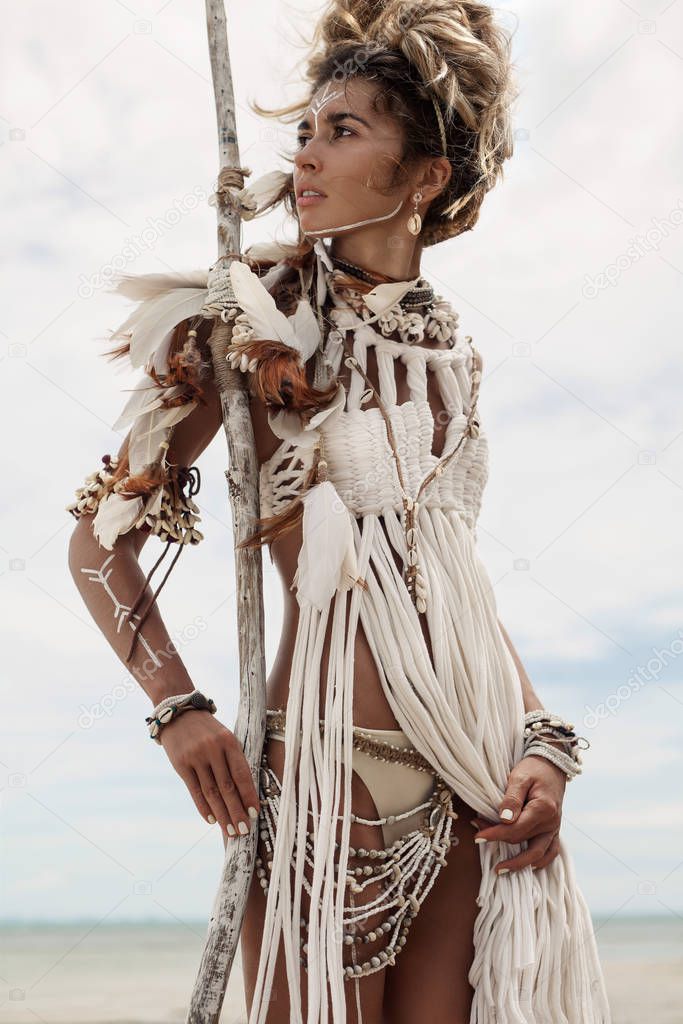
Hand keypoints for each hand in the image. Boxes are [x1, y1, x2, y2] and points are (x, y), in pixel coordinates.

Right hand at [160, 710, 259, 839]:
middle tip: (244, 831)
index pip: (242, 773)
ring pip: (212, 792)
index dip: (249, 795)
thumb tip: (244, 794)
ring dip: (222, 815)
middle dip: (237, 811)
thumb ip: (233, 760)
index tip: (255, 814)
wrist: (178, 713)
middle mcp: (213, 749)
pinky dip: (204, 808)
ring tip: (230, 831)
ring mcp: (196, 757)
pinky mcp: (181, 764)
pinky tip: (212, 820)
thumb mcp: (224, 737)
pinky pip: (195, 791)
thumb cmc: (208, 730)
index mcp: (229, 741)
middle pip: (227, 787)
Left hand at [471, 754, 566, 873]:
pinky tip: (527, 866)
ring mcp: (555, 828)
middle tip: (478, 837)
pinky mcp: (555, 830)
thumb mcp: (520, 777)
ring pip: (538, 854)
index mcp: (543, 809)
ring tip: (500, 869)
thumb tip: (504, 819)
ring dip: (519, 863)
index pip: (515, 829)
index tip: (477, 835)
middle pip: (521, 841)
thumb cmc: (534, 768)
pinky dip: (540, 861)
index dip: (494, 834)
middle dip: (498, 841)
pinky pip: (551, 852)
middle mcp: (551, 823)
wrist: (552, 764)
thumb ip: (511, 798)